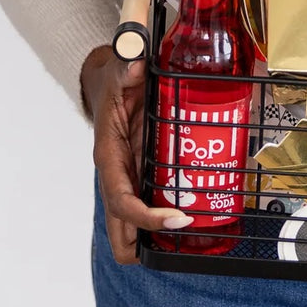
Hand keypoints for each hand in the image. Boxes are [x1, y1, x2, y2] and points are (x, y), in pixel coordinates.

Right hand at [80, 44, 192, 264]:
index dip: (147, 218)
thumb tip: (134, 60)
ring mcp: (129, 179)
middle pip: (121, 231)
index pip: (121, 201)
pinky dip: (167, 218)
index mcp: (108, 155)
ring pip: (133, 228)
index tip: (179, 219)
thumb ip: (127, 62)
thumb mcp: (121, 67)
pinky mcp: (142, 176)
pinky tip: (197, 215)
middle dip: (147, 247)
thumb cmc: (116, 78)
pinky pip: (150, 207)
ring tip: (197, 235)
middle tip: (188, 237)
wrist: (112, 81)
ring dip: (158, 238)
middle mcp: (116, 175)